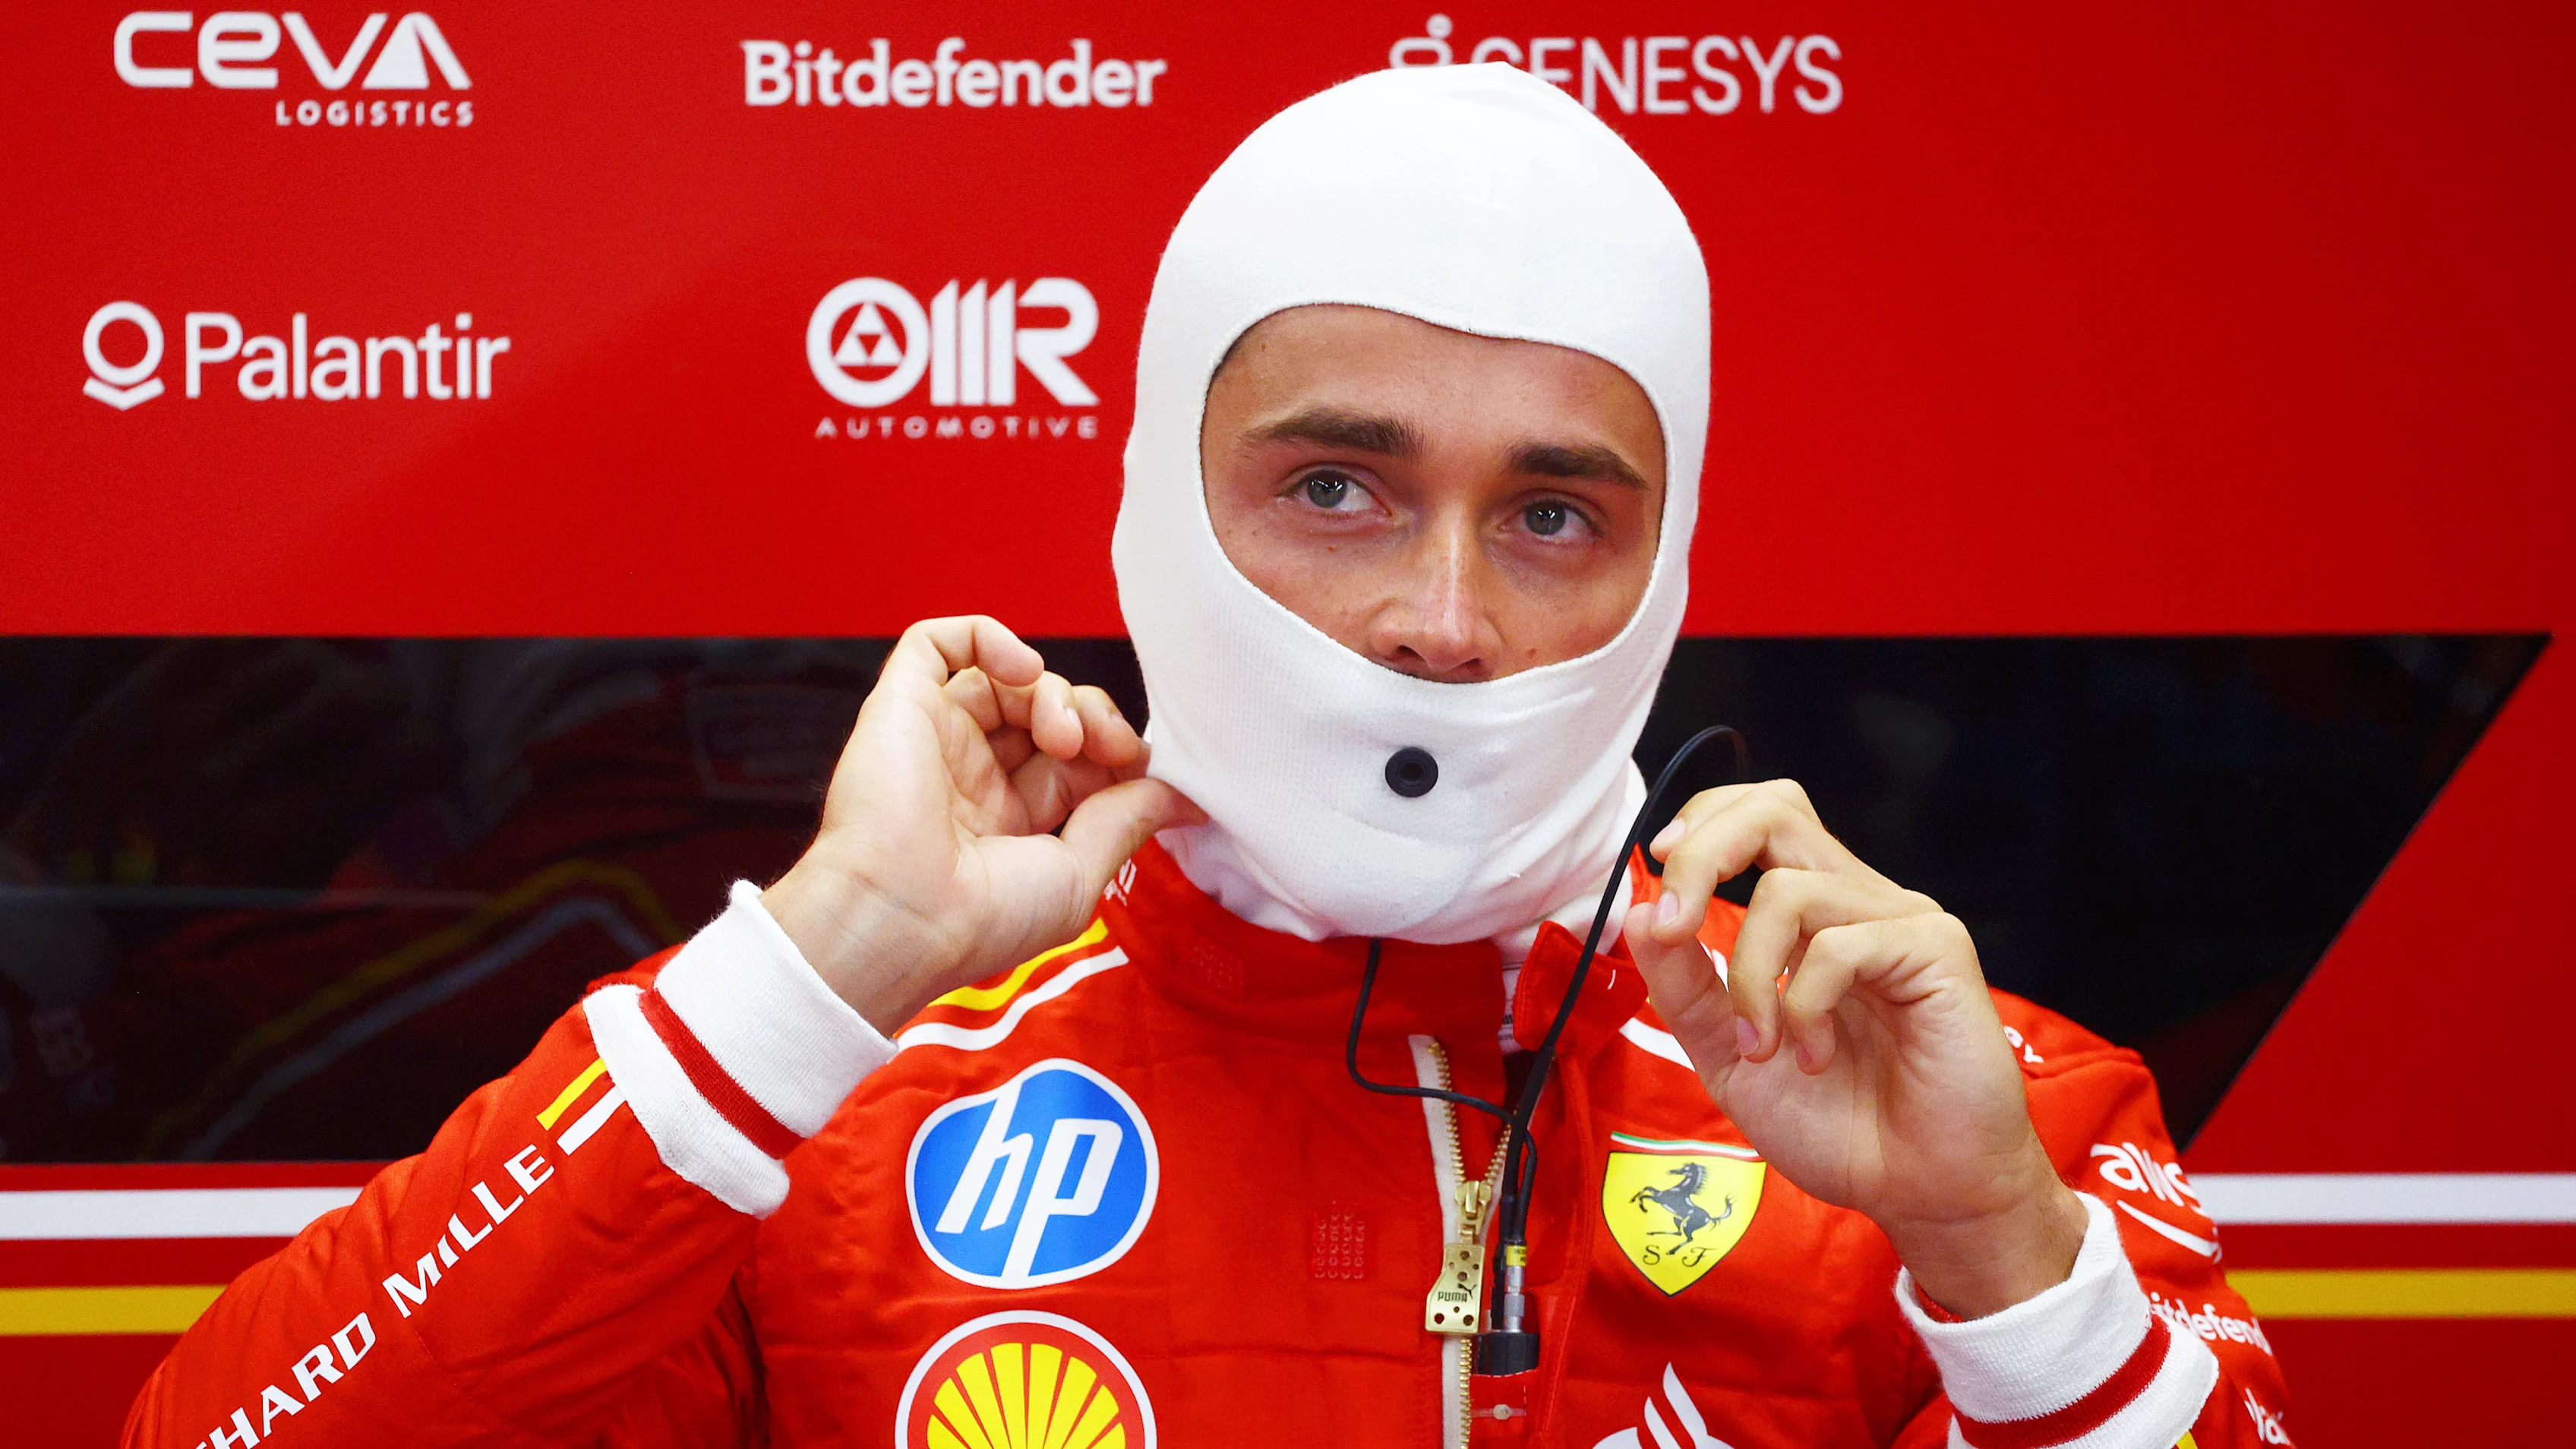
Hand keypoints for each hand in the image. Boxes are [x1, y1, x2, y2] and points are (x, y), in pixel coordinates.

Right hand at [760, 618, 1201, 1034]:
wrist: (900, 919)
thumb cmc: (981, 920)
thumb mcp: (1077, 874)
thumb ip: (1126, 820)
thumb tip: (1187, 799)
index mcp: (1009, 820)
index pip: (1078, 759)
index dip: (1116, 750)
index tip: (1142, 767)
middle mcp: (972, 775)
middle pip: (1049, 711)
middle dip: (1095, 716)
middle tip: (1110, 746)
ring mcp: (937, 738)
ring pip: (1008, 678)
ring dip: (1054, 691)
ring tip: (1062, 735)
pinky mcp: (902, 706)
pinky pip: (938, 642)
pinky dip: (988, 636)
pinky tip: (1023, 667)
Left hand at [1622, 780, 2086, 1317]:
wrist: (1920, 1192)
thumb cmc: (1838, 1123)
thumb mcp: (1729, 1054)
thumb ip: (1685, 987)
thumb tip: (1638, 913)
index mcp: (1815, 914)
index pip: (1759, 818)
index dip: (1702, 826)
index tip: (1659, 879)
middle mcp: (1858, 901)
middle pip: (1775, 809)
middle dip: (1703, 853)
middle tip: (1674, 922)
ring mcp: (1901, 920)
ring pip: (1789, 888)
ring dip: (1750, 975)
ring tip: (1767, 1049)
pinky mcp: (1936, 950)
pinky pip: (1839, 945)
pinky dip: (1804, 1006)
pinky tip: (1817, 1057)